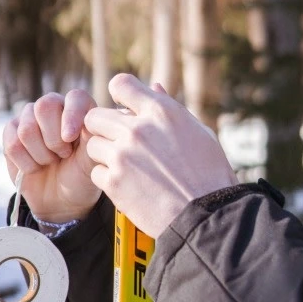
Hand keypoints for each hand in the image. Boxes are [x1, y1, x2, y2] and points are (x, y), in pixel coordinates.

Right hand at [2, 90, 99, 222]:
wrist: (59, 200)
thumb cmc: (80, 177)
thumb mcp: (91, 163)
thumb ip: (90, 140)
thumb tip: (84, 122)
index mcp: (79, 109)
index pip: (75, 97)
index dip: (71, 116)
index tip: (70, 139)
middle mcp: (54, 107)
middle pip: (44, 106)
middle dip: (53, 140)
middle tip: (63, 155)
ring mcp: (30, 117)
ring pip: (26, 128)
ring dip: (40, 154)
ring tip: (51, 161)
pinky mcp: (11, 132)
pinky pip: (12, 143)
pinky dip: (25, 163)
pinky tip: (35, 167)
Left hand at [84, 75, 237, 237]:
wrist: (205, 217)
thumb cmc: (210, 175)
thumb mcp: (199, 133)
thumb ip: (171, 109)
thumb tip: (154, 87)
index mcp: (161, 111)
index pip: (120, 84)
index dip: (119, 96)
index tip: (123, 109)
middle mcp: (137, 129)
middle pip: (95, 116)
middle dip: (103, 128)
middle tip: (118, 142)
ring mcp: (122, 156)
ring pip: (92, 145)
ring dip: (104, 154)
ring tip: (126, 167)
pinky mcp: (114, 182)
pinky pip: (95, 172)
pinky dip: (107, 179)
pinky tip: (127, 185)